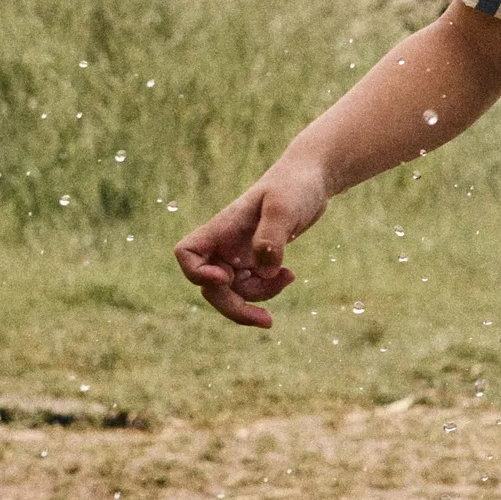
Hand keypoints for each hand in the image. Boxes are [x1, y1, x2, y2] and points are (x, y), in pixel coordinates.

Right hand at [174, 154, 326, 330]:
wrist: (312, 178)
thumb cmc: (295, 185)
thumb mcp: (285, 207)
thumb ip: (272, 237)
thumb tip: (265, 269)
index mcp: (222, 228)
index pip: (188, 254)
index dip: (198, 274)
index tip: (225, 278)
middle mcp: (226, 243)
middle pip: (212, 287)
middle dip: (235, 307)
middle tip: (267, 321)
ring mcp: (239, 253)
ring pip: (234, 291)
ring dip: (259, 296)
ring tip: (288, 277)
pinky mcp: (256, 259)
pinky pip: (252, 286)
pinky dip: (269, 288)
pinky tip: (289, 275)